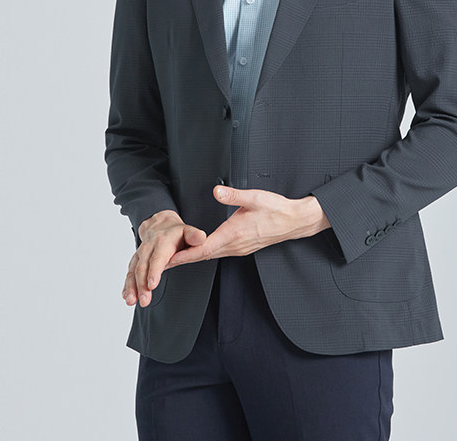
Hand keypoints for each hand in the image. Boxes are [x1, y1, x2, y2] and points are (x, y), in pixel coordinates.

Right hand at [122, 210, 205, 307]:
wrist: (160, 224)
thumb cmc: (176, 232)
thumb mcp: (187, 231)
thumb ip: (194, 235)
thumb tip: (201, 238)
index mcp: (162, 242)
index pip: (157, 258)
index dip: (154, 271)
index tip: (152, 285)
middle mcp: (148, 248)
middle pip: (143, 268)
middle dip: (142, 285)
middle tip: (144, 301)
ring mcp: (140, 255)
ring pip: (133, 271)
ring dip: (131, 287)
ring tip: (131, 301)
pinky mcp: (135, 261)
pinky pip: (129, 273)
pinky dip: (126, 285)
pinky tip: (126, 297)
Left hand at [166, 186, 329, 266]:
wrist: (294, 221)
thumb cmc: (276, 209)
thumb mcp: (254, 197)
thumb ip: (233, 195)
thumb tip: (216, 191)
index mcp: (234, 234)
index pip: (203, 248)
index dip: (184, 255)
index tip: (169, 259)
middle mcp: (235, 246)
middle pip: (203, 256)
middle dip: (182, 259)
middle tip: (162, 263)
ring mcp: (239, 249)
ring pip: (211, 255)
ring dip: (192, 257)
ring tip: (174, 258)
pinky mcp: (243, 247)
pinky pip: (219, 253)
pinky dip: (205, 254)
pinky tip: (198, 251)